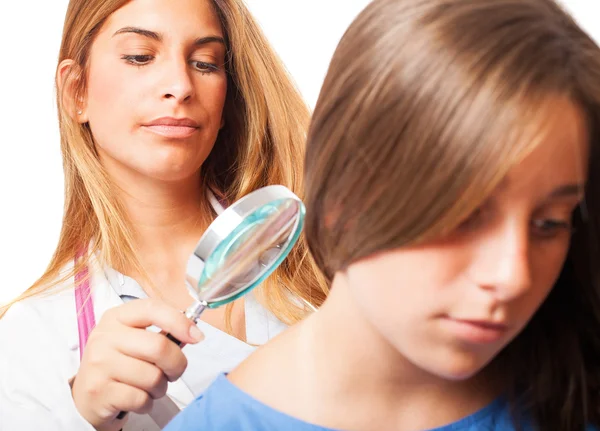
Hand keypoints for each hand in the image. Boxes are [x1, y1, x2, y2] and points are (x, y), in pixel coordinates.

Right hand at [71, 298, 204, 430]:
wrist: (87, 397)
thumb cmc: (119, 364)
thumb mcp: (133, 339)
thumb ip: (160, 332)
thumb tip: (194, 333)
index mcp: (116, 317)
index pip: (152, 309)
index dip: (180, 321)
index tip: (196, 336)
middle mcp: (104, 337)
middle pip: (159, 347)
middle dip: (176, 364)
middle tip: (173, 371)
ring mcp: (99, 364)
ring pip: (153, 377)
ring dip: (160, 387)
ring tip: (149, 386)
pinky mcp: (98, 392)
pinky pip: (141, 398)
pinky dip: (147, 403)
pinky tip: (137, 398)